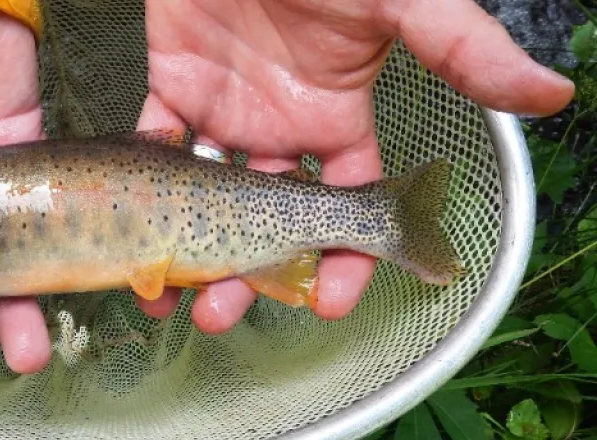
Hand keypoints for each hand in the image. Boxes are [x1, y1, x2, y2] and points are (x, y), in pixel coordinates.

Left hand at [130, 0, 573, 329]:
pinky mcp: (174, 87)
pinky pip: (156, 144)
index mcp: (337, 119)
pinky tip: (136, 223)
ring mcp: (226, 111)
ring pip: (207, 196)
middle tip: (224, 313)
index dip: (343, 258)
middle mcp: (281, 128)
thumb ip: (461, 51)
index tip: (331, 303)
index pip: (347, 206)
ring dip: (189, 245)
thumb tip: (550, 94)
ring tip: (170, 292)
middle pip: (266, 218)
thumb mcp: (399, 5)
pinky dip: (146, 182)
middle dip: (250, 271)